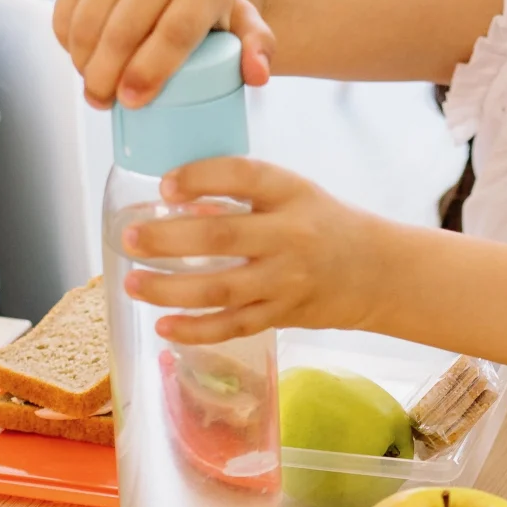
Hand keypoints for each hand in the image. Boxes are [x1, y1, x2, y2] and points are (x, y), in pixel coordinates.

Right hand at [52, 0, 273, 109]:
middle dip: (107, 78)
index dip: (149, 72)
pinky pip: (66, 14)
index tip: (133, 102)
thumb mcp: (242, 25)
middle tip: (106, 104)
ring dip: (83, 65)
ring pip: (88, 25)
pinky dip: (68, 45)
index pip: (172, 33)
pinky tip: (81, 61)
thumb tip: (257, 77)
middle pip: (123, 33)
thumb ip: (258, 48)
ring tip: (94, 89)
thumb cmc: (209, 8)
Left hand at [119, 158, 389, 343]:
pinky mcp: (283, 314)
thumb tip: (175, 198)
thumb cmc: (324, 224)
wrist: (377, 271)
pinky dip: (195, 329)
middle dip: (167, 239)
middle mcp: (290, 236)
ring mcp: (286, 280)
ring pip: (219, 289)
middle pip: (221, 238)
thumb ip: (244, 193)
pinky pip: (232, 325)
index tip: (165, 186)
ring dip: (169, 288)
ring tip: (132, 282)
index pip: (242, 177)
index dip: (200, 178)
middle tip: (129, 238)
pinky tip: (163, 325)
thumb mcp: (294, 192)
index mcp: (292, 192)